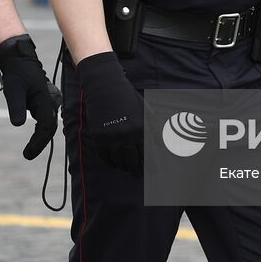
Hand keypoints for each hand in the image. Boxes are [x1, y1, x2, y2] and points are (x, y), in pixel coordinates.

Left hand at [0, 35, 60, 159]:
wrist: (19, 59)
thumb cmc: (16, 74)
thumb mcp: (13, 90)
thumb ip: (16, 107)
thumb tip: (17, 124)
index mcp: (45, 100)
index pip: (46, 127)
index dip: (38, 142)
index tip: (27, 154)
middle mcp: (50, 102)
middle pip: (49, 128)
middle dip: (40, 143)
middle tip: (28, 155)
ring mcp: (48, 102)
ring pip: (48, 124)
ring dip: (41, 137)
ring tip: (30, 150)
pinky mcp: (44, 102)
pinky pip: (45, 119)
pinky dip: (40, 130)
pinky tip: (34, 138)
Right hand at [73, 52, 143, 174]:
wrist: (104, 86)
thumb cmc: (127, 97)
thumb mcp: (144, 110)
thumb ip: (154, 127)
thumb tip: (162, 143)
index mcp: (140, 129)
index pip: (147, 154)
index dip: (150, 166)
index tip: (151, 172)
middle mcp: (126, 135)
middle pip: (133, 162)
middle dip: (137, 171)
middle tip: (138, 175)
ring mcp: (111, 137)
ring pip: (118, 162)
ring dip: (123, 167)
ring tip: (126, 168)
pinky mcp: (99, 137)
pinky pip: (105, 157)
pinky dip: (110, 162)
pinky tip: (114, 163)